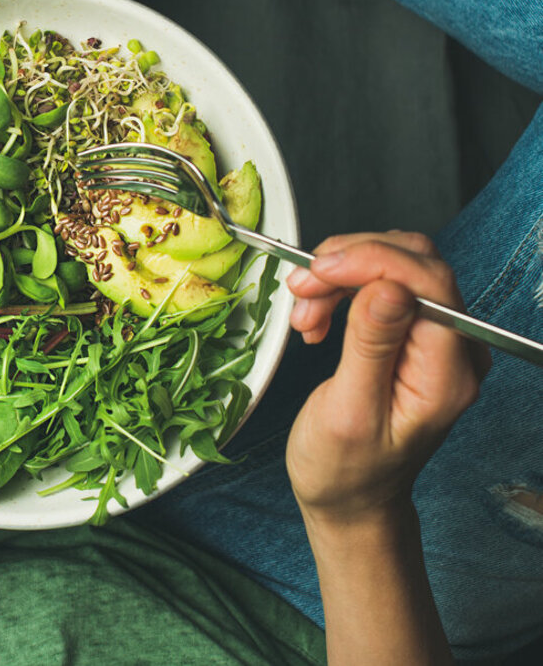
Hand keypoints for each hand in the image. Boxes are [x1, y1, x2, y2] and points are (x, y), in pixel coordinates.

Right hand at [284, 232, 488, 524]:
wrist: (349, 496)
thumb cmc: (346, 469)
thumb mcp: (349, 412)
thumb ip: (371, 347)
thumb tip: (389, 288)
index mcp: (447, 373)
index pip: (428, 283)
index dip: (371, 261)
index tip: (319, 270)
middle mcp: (454, 349)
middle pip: (414, 263)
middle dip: (349, 263)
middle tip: (302, 287)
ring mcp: (435, 339)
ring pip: (394, 267)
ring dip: (339, 275)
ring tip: (304, 311)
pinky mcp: (413, 333)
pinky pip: (381, 284)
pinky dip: (341, 287)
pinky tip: (317, 314)